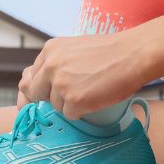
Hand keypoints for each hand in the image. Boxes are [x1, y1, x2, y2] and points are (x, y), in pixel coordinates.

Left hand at [18, 32, 145, 119]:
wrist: (134, 54)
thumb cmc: (110, 52)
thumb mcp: (75, 48)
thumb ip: (56, 63)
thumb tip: (36, 84)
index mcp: (50, 50)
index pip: (30, 76)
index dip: (39, 87)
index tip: (47, 94)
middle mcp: (51, 66)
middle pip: (35, 93)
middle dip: (49, 98)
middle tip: (71, 94)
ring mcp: (61, 84)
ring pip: (55, 106)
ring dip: (71, 103)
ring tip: (92, 89)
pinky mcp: (73, 100)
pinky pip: (69, 114)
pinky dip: (83, 110)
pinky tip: (96, 97)